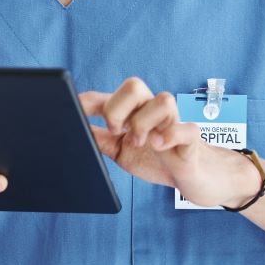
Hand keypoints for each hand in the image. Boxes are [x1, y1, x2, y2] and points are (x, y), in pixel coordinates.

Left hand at [80, 78, 259, 207]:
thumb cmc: (156, 160)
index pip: (107, 96)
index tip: (74, 110)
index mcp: (131, 113)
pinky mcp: (190, 139)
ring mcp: (172, 123)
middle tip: (117, 131)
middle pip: (134, 85)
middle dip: (118, 108)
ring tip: (141, 143)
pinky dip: (170, 135)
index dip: (88, 101)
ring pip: (162, 99)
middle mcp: (151, 111)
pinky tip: (159, 146)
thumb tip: (72, 129)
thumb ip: (99, 139)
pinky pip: (186, 127)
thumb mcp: (119, 152)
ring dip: (144, 122)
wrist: (192, 178)